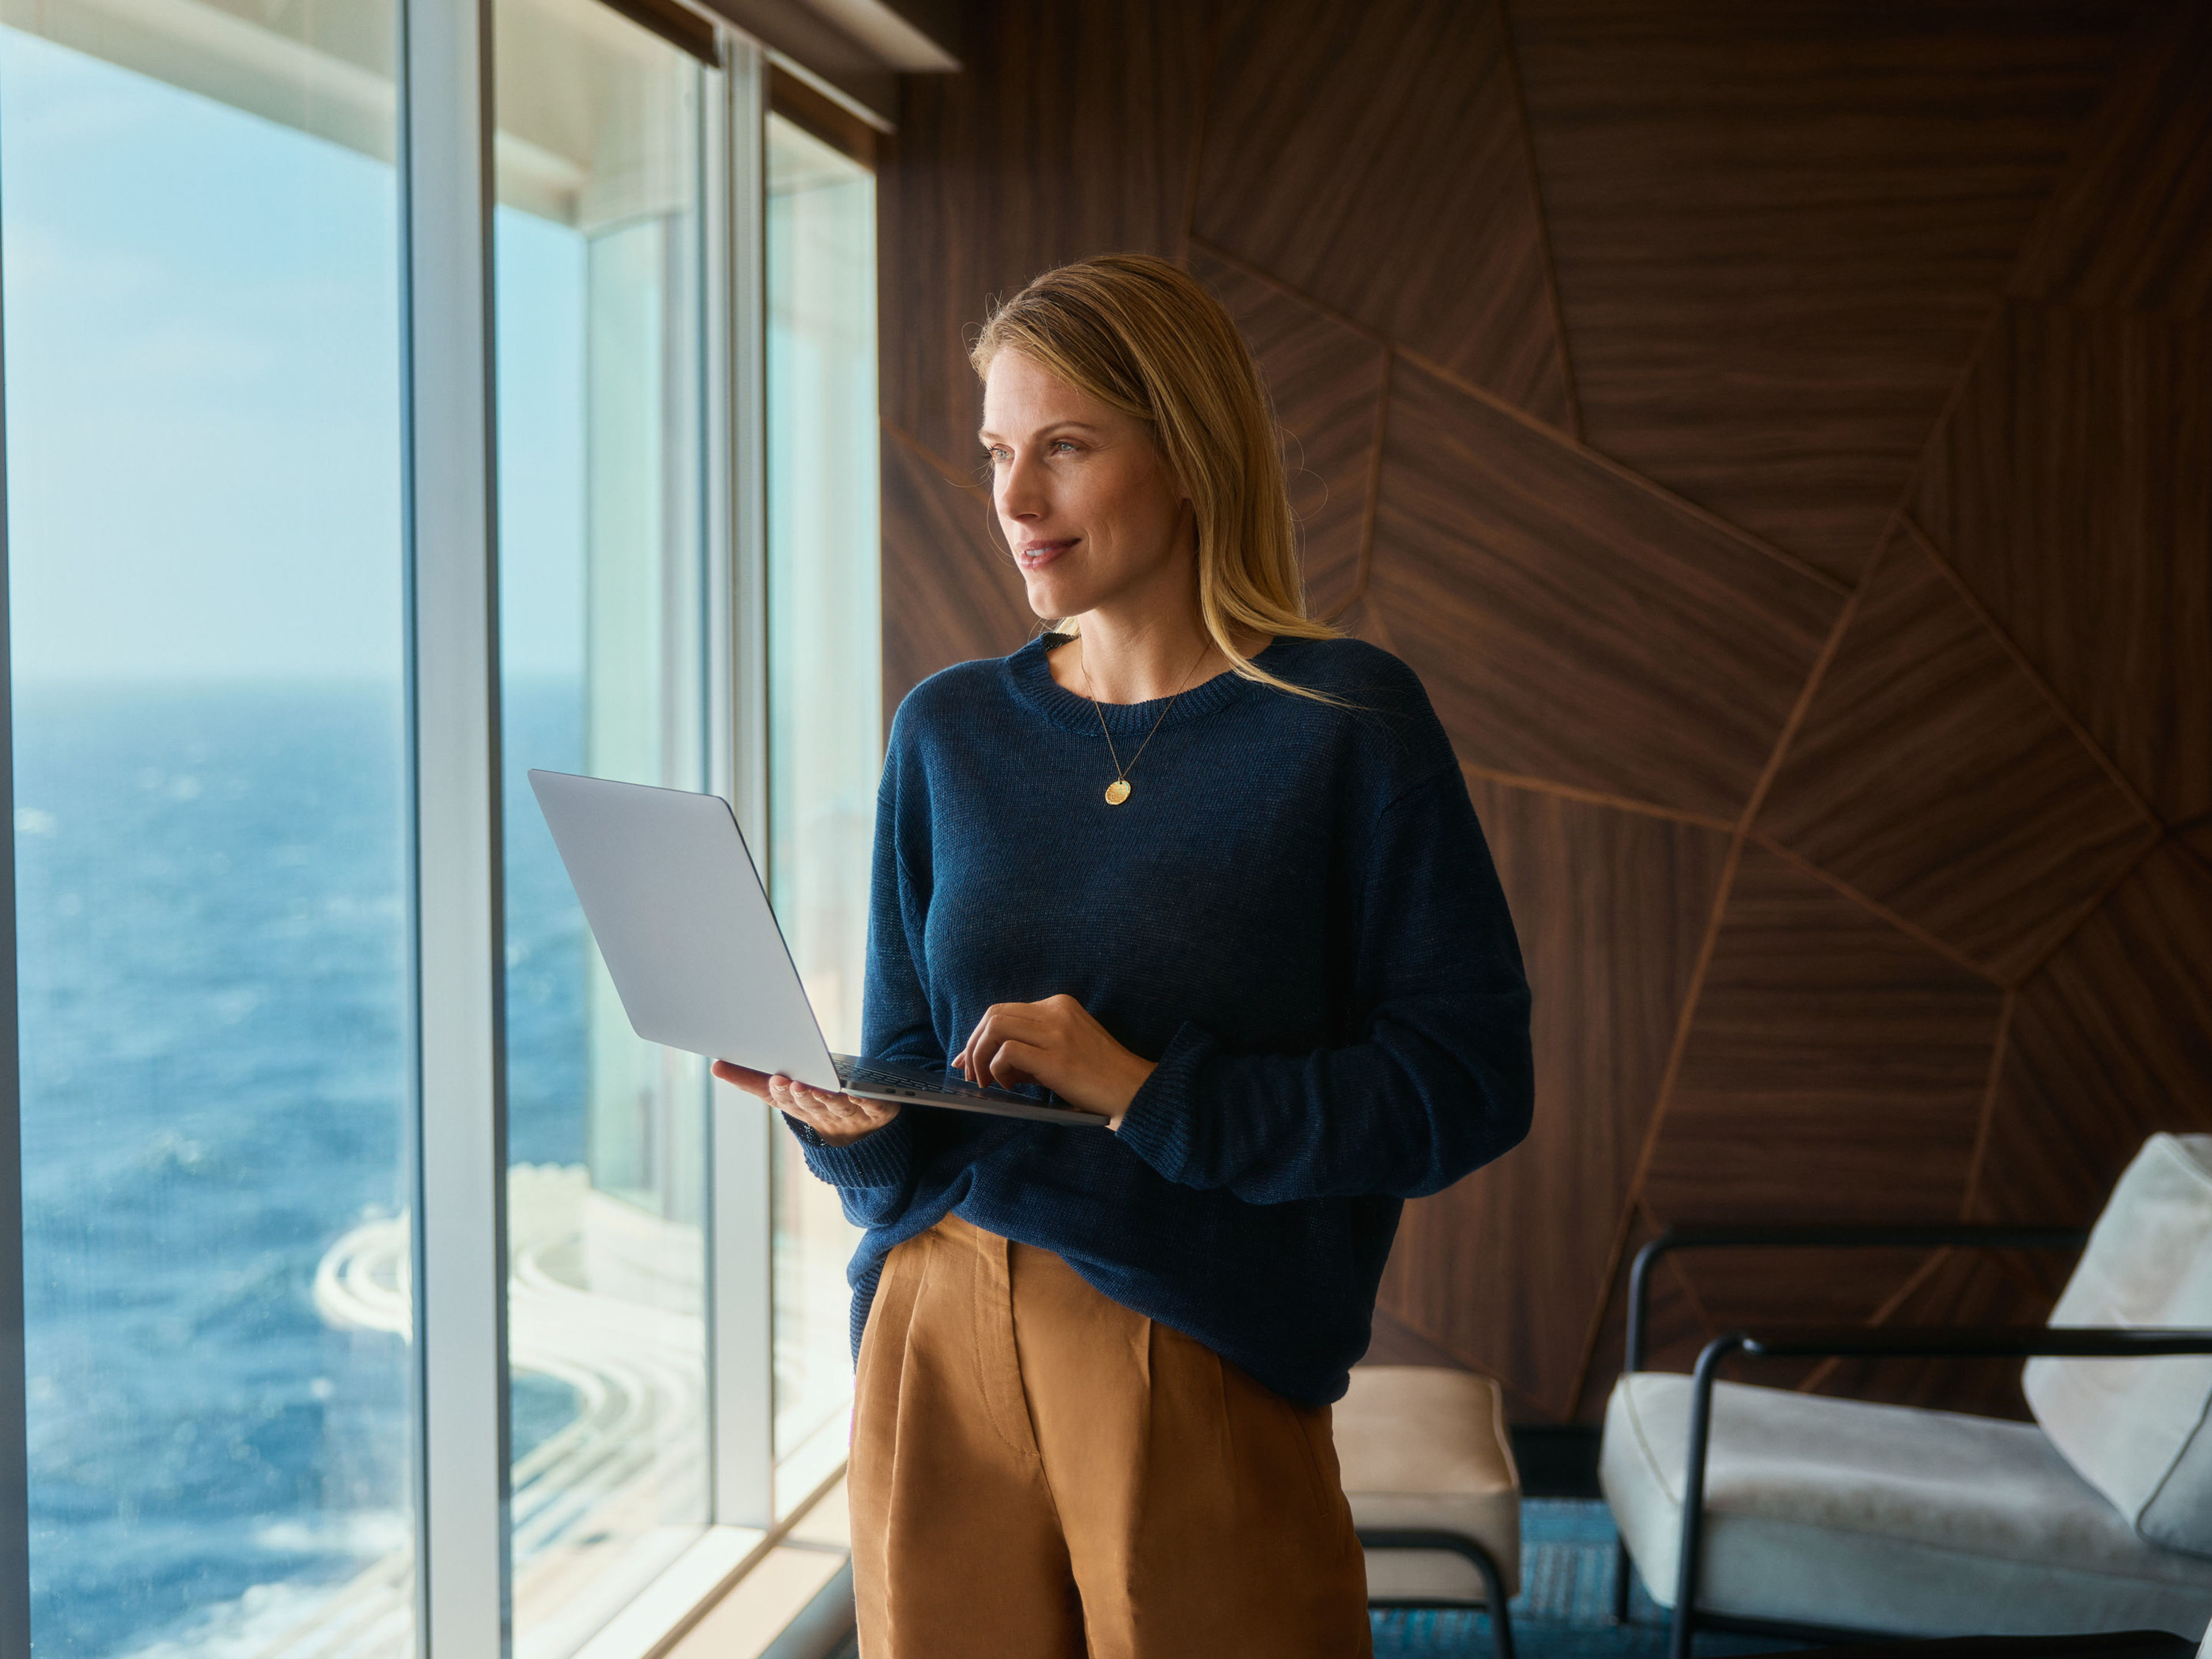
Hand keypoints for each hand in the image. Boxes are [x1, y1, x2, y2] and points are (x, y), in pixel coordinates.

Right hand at [711, 1060, 900, 1146]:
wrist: (866, 1136)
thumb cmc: (821, 1106)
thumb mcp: (789, 1093)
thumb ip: (754, 1080)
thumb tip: (716, 1065)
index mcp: (801, 1106)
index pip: (784, 1099)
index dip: (778, 1090)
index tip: (774, 1078)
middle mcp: (824, 1112)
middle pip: (808, 1103)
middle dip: (797, 1093)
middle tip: (786, 1081)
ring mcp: (851, 1114)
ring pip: (835, 1105)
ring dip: (823, 1097)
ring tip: (813, 1086)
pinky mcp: (879, 1111)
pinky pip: (872, 1105)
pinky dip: (865, 1100)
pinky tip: (859, 1093)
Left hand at [953, 993, 1154, 1127]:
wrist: (1133, 1090)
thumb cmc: (1098, 1076)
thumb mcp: (1062, 1052)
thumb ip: (1027, 1052)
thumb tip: (983, 1063)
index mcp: (1059, 1005)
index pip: (1004, 1010)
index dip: (978, 1035)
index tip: (967, 1059)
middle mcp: (1056, 1012)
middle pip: (993, 1014)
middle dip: (973, 1044)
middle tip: (972, 1073)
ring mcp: (1056, 1032)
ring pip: (995, 1027)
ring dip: (980, 1056)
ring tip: (986, 1081)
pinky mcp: (1056, 1057)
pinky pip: (1007, 1051)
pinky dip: (997, 1069)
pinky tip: (1009, 1086)